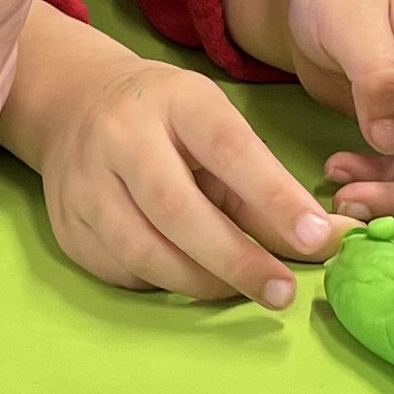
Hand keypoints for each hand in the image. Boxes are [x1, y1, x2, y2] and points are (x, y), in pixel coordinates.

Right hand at [38, 62, 344, 308]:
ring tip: (242, 290)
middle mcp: (121, 137)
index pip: (229, 149)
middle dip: (236, 259)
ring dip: (202, 281)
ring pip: (143, 251)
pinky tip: (188, 275)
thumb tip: (327, 241)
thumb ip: (268, 188)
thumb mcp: (218, 127)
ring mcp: (84, 184)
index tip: (316, 237)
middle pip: (177, 209)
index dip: (274, 196)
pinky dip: (163, 282)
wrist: (76, 104)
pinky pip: (122, 271)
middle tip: (282, 293)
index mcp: (175, 101)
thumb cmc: (168, 119)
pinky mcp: (67, 228)